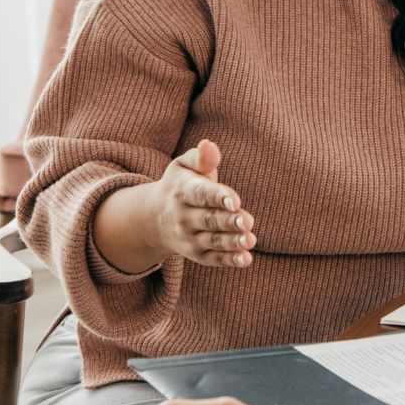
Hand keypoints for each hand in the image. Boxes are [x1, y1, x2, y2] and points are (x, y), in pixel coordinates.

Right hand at [92, 139, 255, 275]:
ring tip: (250, 239)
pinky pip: (214, 259)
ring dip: (232, 241)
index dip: (217, 196)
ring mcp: (189, 238)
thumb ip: (200, 157)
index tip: (234, 199)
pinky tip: (246, 258)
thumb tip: (209, 145)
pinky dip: (230, 260)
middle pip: (209, 219)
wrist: (154, 219)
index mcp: (182, 192)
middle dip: (228, 221)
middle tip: (248, 221)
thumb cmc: (180, 185)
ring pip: (213, 241)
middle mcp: (183, 217)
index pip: (200, 194)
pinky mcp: (198, 255)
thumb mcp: (183, 166)